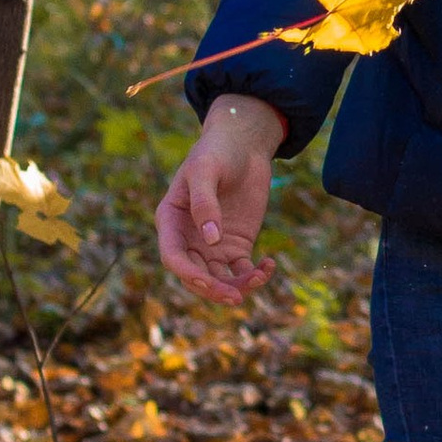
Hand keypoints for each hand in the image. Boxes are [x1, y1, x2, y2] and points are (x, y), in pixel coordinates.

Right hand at [155, 94, 286, 307]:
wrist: (244, 145)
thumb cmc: (217, 152)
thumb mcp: (206, 171)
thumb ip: (204, 203)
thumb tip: (211, 240)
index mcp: (171, 221)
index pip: (173, 257)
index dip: (188, 274)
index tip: (208, 283)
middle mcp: (189, 238)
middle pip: (195, 276)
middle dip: (214, 290)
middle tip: (237, 297)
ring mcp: (213, 244)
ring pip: (220, 278)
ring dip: (238, 286)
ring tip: (260, 278)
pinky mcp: (236, 245)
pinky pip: (242, 270)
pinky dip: (255, 274)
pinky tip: (269, 266)